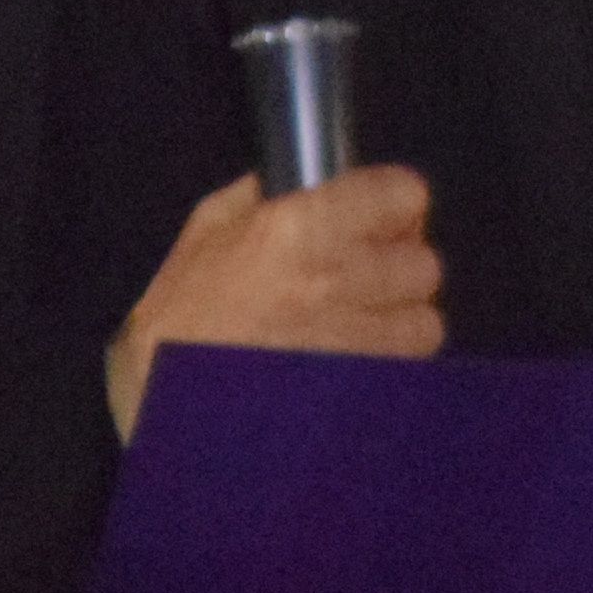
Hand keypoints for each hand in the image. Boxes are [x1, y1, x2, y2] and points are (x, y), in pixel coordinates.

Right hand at [104, 170, 441, 437]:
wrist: (168, 411)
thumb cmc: (175, 324)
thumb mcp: (203, 237)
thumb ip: (257, 200)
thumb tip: (298, 180)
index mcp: (293, 229)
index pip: (402, 194)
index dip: (396, 202)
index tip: (384, 213)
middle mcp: (330, 282)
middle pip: (422, 263)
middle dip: (399, 265)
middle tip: (368, 274)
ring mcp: (349, 344)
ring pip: (425, 323)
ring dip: (401, 321)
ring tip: (363, 325)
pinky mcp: (358, 394)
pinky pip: (407, 371)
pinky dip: (391, 365)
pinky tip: (354, 363)